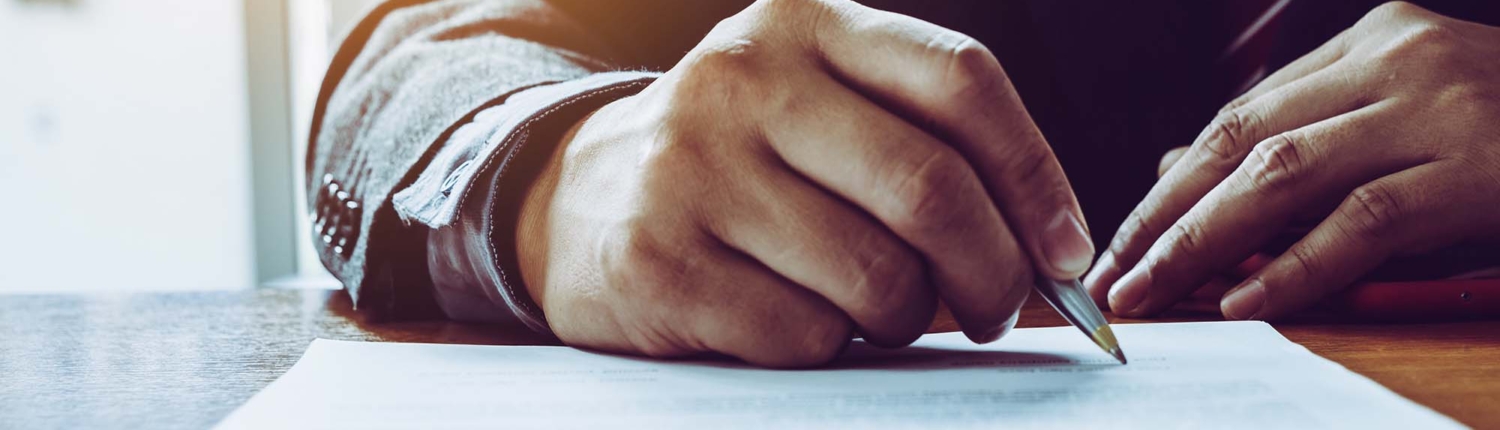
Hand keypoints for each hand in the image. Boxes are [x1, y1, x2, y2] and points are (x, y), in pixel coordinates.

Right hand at [517, 0, 1091, 366]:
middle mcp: (744, 81)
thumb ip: (923, 140)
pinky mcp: (659, 259)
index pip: (960, 80)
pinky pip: (805, 334)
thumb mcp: (818, 102)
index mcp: (805, 23)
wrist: (579, 197)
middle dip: (993, 273)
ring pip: (876, 276)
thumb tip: (1052, 248)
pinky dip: (832, 347)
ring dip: (908, 317)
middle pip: (930, 189)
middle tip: (997, 309)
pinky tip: (802, 318)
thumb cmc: (741, 158)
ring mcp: (692, 169)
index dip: (1037, 175)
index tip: (1065, 250)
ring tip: (884, 308)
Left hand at [1086, 2, 1499, 319]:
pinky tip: (1245, 298)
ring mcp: (1438, 109)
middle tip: (1115, 276)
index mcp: (1369, 42)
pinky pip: (1364, 220)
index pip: (1238, 114)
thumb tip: (1176, 174)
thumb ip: (1301, 139)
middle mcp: (1394, 60)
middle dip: (1166, 213)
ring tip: (1154, 291)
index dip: (1171, 182)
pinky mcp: (1478, 168)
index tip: (1121, 238)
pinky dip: (1297, 264)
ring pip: (1284, 173)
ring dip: (1205, 240)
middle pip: (1241, 137)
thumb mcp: (1400, 118)